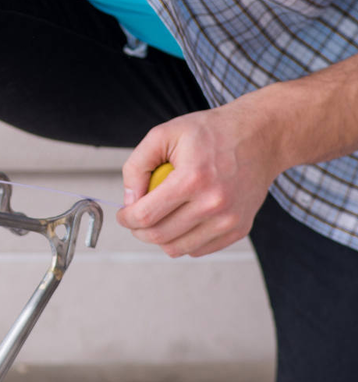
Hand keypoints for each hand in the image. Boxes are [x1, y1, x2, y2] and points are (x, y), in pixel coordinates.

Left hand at [115, 93, 285, 257]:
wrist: (259, 137)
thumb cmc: (210, 132)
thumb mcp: (163, 134)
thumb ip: (137, 165)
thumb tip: (129, 200)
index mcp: (192, 179)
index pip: (146, 215)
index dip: (126, 219)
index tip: (122, 214)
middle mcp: (213, 204)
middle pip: (160, 236)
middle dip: (138, 230)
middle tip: (134, 219)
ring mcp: (229, 220)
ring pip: (179, 248)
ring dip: (160, 238)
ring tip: (157, 218)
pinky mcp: (239, 229)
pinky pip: (200, 249)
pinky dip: (183, 240)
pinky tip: (180, 220)